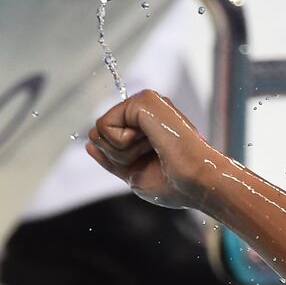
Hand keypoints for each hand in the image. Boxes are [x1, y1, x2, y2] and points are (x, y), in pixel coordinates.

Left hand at [86, 90, 214, 209]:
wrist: (196, 183)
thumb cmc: (174, 184)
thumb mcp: (134, 173)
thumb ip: (112, 159)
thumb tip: (89, 143)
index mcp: (146, 126)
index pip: (106, 140)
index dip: (117, 160)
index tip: (152, 164)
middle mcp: (145, 110)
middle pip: (98, 136)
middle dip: (117, 157)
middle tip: (150, 158)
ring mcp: (144, 102)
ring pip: (98, 131)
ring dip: (121, 153)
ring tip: (153, 150)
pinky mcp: (141, 100)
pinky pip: (103, 127)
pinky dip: (122, 145)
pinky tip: (150, 143)